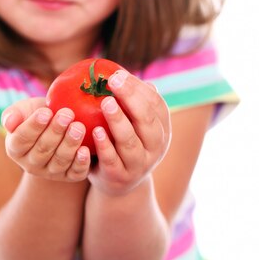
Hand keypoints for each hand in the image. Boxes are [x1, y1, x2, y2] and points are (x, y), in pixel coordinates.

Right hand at [2, 98, 90, 181]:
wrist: (59, 124)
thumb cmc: (40, 114)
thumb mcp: (24, 109)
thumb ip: (13, 113)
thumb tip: (8, 123)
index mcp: (15, 149)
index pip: (22, 139)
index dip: (33, 126)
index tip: (46, 112)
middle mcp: (30, 164)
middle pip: (42, 150)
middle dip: (56, 131)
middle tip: (67, 114)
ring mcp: (49, 172)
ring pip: (59, 161)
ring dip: (70, 144)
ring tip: (78, 126)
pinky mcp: (68, 176)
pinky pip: (74, 173)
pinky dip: (80, 163)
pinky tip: (85, 150)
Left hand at [88, 70, 170, 195]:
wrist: (120, 185)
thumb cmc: (123, 144)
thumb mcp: (134, 125)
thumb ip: (132, 104)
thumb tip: (123, 74)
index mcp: (162, 130)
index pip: (156, 105)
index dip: (138, 88)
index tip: (118, 74)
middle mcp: (156, 148)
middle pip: (147, 120)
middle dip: (131, 98)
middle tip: (113, 81)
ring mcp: (139, 165)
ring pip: (131, 141)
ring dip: (118, 120)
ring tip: (106, 103)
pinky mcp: (121, 177)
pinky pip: (112, 160)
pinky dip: (105, 145)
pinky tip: (96, 131)